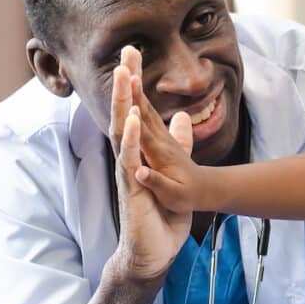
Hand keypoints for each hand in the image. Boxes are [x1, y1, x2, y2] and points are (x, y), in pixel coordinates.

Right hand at [106, 46, 192, 281]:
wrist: (154, 251)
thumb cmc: (161, 215)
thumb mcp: (175, 172)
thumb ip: (176, 144)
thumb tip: (181, 117)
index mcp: (143, 152)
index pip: (138, 110)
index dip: (136, 83)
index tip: (133, 54)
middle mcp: (132, 157)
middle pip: (126, 113)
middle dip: (127, 84)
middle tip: (125, 52)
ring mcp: (130, 172)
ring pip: (123, 132)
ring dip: (125, 104)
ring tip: (126, 77)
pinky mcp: (132, 189)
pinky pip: (130, 161)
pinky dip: (131, 142)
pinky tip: (132, 122)